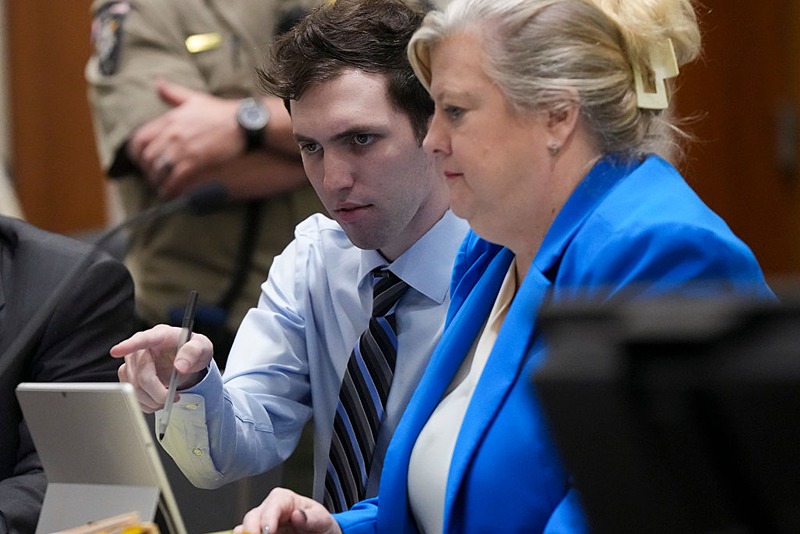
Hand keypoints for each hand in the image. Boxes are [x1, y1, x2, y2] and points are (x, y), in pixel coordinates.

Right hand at [110, 324, 213, 411]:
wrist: (188, 358)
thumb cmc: (193, 349)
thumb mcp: (201, 347)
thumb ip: (193, 353)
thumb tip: (180, 366)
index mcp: (159, 335)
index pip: (142, 340)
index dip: (129, 345)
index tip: (116, 351)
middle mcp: (141, 347)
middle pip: (140, 375)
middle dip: (157, 392)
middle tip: (173, 397)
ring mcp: (133, 362)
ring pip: (133, 387)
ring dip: (151, 400)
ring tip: (168, 399)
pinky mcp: (130, 375)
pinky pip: (131, 393)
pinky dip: (146, 403)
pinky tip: (158, 401)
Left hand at [126, 80, 242, 194]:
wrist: (242, 124)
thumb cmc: (220, 112)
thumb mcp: (194, 98)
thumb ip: (173, 93)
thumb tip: (158, 83)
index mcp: (169, 119)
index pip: (139, 138)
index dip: (135, 153)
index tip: (140, 161)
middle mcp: (172, 134)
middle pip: (146, 156)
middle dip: (146, 169)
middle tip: (151, 176)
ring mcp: (183, 148)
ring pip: (158, 169)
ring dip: (156, 180)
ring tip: (159, 186)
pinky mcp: (195, 161)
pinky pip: (174, 178)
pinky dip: (168, 187)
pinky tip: (168, 192)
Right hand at [235, 488, 341, 533]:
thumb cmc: (319, 523)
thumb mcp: (321, 519)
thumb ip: (312, 517)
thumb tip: (297, 515)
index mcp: (284, 499)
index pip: (273, 505)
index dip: (268, 518)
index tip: (268, 531)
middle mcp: (269, 510)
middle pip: (252, 517)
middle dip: (252, 529)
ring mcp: (261, 525)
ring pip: (245, 529)